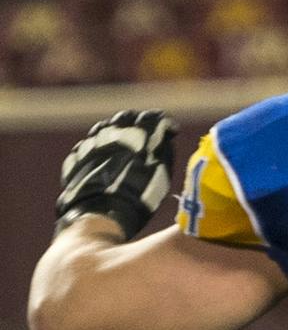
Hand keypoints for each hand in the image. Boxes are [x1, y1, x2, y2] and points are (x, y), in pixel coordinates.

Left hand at [57, 111, 174, 239]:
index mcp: (138, 133)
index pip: (153, 117)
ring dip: (114, 133)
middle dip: (136, 123)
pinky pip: (87, 145)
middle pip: (126, 118)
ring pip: (103, 128)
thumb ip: (163, 148)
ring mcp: (91, 144)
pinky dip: (96, 148)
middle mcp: (113, 132)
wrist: (102, 213)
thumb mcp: (162, 171)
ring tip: (120, 146)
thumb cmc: (138, 193)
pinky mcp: (76, 158)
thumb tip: (164, 135)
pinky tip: (101, 159)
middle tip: (144, 135)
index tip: (170, 131)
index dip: (163, 123)